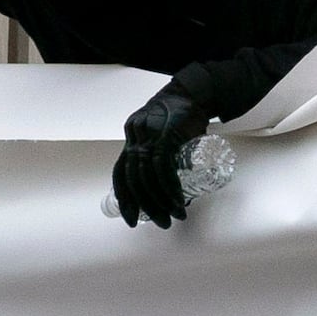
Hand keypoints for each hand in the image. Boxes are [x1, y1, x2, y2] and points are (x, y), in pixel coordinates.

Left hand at [113, 86, 216, 227]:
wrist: (195, 93)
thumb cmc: (181, 117)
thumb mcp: (162, 133)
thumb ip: (159, 153)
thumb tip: (166, 185)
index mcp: (131, 139)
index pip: (120, 173)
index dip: (124, 198)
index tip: (131, 219)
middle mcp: (135, 137)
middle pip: (134, 178)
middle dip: (146, 206)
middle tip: (162, 223)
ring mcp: (150, 135)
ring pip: (147, 175)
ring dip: (161, 200)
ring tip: (176, 215)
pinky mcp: (167, 135)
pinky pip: (163, 166)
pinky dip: (170, 187)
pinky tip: (179, 200)